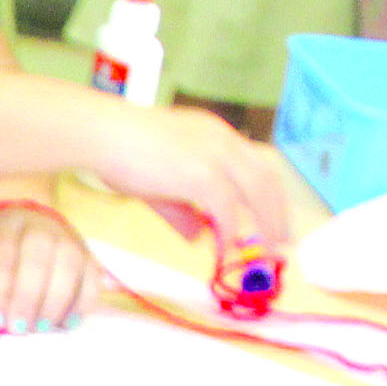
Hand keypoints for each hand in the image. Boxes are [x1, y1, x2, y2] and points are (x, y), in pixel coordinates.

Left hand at [0, 201, 99, 334]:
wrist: (17, 221)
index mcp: (5, 228)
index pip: (3, 254)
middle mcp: (39, 227)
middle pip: (39, 258)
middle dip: (29, 298)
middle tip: (19, 329)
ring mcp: (67, 238)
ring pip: (70, 264)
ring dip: (57, 301)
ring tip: (42, 328)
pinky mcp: (87, 254)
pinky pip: (92, 276)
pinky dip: (84, 302)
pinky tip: (67, 323)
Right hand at [86, 103, 291, 257]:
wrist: (104, 134)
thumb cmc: (120, 151)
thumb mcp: (157, 184)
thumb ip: (181, 211)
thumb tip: (197, 237)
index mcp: (216, 135)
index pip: (255, 164)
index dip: (267, 194)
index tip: (272, 218)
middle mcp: (224, 140)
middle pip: (265, 177)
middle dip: (277, 211)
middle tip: (282, 240)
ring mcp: (216, 155)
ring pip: (256, 191)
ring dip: (266, 222)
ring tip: (268, 250)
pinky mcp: (203, 174)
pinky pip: (227, 208)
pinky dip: (232, 231)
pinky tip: (229, 250)